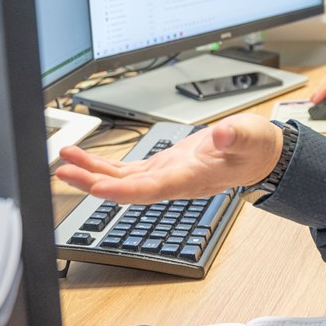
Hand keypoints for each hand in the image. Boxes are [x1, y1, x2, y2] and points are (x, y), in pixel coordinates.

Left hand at [55, 114, 282, 203]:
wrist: (260, 156)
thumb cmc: (256, 148)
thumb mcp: (251, 136)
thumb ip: (236, 136)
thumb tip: (220, 134)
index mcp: (193, 178)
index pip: (152, 190)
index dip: (123, 192)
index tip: (97, 188)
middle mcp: (174, 182)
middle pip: (127, 189)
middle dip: (93, 182)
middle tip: (64, 172)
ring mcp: (166, 176)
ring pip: (122, 182)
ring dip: (92, 174)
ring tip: (65, 161)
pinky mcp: (163, 167)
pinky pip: (128, 172)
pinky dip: (105, 166)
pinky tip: (85, 159)